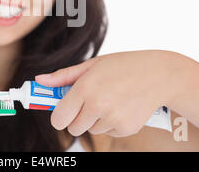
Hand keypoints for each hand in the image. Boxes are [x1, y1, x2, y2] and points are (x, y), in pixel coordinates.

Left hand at [35, 50, 178, 136]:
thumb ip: (63, 76)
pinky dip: (111, 123)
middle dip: (77, 118)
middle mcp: (98, 106)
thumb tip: (39, 81)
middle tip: (89, 102)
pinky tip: (122, 107)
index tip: (62, 112)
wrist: (159, 75)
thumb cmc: (122, 66)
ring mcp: (113, 119)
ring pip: (91, 130)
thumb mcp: (92, 65)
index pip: (58, 118)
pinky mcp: (126, 128)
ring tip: (110, 100)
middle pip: (73, 128)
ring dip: (96, 119)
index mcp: (85, 88)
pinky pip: (108, 132)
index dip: (58, 116)